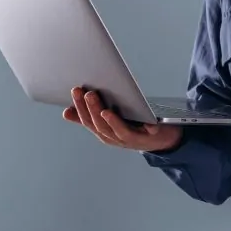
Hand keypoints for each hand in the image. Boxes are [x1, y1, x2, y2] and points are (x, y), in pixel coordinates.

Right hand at [63, 86, 182, 151]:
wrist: (163, 139)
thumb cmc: (135, 126)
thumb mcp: (111, 120)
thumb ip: (91, 116)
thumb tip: (67, 111)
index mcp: (105, 132)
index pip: (88, 121)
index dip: (80, 107)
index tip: (75, 90)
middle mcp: (115, 138)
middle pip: (100, 125)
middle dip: (91, 108)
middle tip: (87, 92)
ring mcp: (131, 139)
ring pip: (114, 130)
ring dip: (107, 117)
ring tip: (100, 103)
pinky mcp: (148, 137)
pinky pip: (140, 132)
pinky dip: (133, 125)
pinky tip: (124, 115)